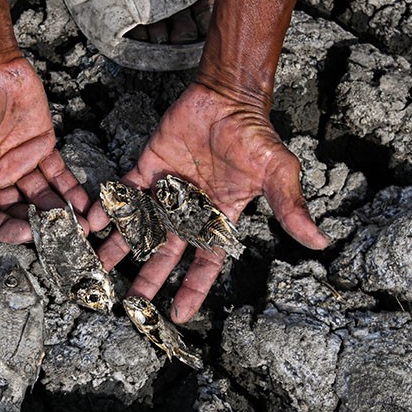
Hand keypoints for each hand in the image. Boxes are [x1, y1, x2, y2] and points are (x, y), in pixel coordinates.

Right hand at [0, 56, 89, 240]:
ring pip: (42, 198)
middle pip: (19, 213)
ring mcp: (20, 167)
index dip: (8, 231)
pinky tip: (83, 204)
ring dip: (60, 213)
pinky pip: (58, 177)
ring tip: (79, 224)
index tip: (28, 233)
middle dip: (41, 226)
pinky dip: (71, 191)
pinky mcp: (42, 151)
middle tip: (63, 233)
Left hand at [89, 83, 328, 322]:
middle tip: (130, 303)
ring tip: (98, 266)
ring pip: (140, 226)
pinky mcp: (147, 167)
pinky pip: (124, 192)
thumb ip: (290, 207)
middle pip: (166, 251)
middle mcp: (188, 209)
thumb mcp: (277, 173)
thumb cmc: (255, 135)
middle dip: (149, 276)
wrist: (228, 97)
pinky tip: (92, 222)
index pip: (205, 262)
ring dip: (120, 246)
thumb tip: (320, 241)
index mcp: (218, 217)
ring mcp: (166, 190)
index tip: (178, 314)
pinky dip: (108, 207)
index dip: (192, 288)